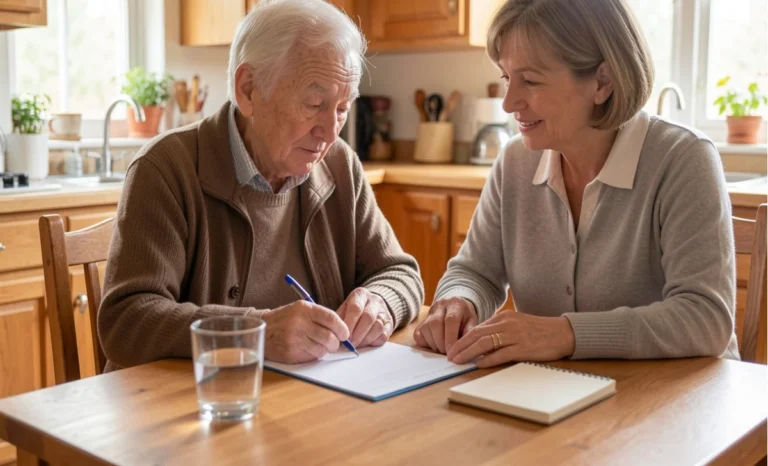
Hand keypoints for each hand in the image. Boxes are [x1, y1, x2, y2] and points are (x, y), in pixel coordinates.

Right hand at [263, 300, 349, 363]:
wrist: (262, 331)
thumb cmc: (285, 320)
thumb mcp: (300, 310)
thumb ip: (319, 317)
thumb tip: (342, 330)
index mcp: (304, 309)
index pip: (331, 318)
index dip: (342, 328)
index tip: (345, 334)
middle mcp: (299, 323)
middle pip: (329, 337)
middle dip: (335, 343)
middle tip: (334, 343)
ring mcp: (294, 339)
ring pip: (322, 349)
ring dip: (324, 350)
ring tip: (318, 346)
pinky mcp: (290, 353)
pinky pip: (311, 357)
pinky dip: (314, 355)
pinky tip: (307, 349)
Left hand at [337, 288, 392, 347]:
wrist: (373, 307)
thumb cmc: (353, 310)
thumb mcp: (344, 309)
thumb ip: (339, 320)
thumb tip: (335, 335)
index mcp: (361, 294)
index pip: (356, 307)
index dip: (349, 323)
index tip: (343, 336)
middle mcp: (375, 301)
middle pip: (368, 317)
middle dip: (357, 334)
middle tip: (349, 344)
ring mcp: (384, 312)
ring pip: (377, 327)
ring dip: (365, 339)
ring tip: (356, 345)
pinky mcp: (390, 324)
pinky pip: (383, 335)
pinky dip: (373, 342)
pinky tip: (365, 343)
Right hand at [413, 297, 477, 353]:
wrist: (456, 308)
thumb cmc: (466, 318)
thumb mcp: (472, 323)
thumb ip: (469, 333)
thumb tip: (464, 347)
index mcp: (456, 304)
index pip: (450, 320)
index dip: (450, 337)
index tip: (452, 352)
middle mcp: (441, 305)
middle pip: (435, 324)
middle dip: (441, 342)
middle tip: (447, 352)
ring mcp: (429, 312)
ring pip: (426, 329)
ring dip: (434, 344)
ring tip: (443, 349)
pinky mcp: (421, 321)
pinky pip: (418, 334)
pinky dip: (426, 343)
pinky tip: (435, 345)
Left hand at [446, 311, 574, 367]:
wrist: (563, 333)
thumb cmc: (539, 330)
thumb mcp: (516, 324)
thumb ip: (499, 330)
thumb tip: (481, 341)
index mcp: (504, 317)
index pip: (477, 328)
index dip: (462, 338)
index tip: (452, 348)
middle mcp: (507, 324)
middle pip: (476, 334)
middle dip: (460, 346)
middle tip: (449, 356)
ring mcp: (515, 335)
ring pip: (485, 343)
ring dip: (469, 353)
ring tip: (458, 361)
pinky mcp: (523, 348)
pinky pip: (501, 353)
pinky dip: (488, 359)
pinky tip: (478, 364)